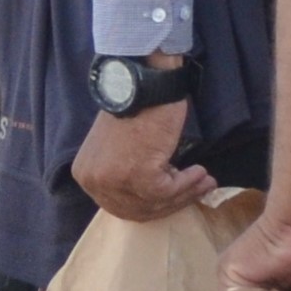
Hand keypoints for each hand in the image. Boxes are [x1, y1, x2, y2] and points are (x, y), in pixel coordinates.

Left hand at [73, 95, 213, 221]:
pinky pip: (168, 190)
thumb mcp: (119, 146)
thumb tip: (156, 196)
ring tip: (205, 180)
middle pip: (136, 209)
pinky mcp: (138, 175)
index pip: (120, 205)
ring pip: (154, 202)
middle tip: (198, 190)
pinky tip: (200, 172)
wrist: (145, 80)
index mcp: (85, 174)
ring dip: (185, 193)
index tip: (178, 197)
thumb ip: (127, 171)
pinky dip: (188, 184)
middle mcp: (93, 181)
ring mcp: (113, 180)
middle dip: (171, 203)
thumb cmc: (138, 105)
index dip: (153, 205)